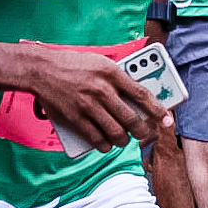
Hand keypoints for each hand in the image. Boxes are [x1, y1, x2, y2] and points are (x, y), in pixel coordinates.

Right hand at [23, 44, 166, 153]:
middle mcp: (102, 89)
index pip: (142, 94)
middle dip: (144, 132)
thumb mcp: (100, 62)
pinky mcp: (75, 118)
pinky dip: (104, 145)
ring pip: (116, 132)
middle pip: (132, 119)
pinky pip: (96, 139)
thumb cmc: (72, 64)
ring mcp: (88, 105)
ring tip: (124, 139)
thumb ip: (118, 78)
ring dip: (124, 140)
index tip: (167, 120)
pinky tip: (107, 144)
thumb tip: (136, 97)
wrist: (41, 69)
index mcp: (111, 72)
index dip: (158, 110)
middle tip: (146, 135)